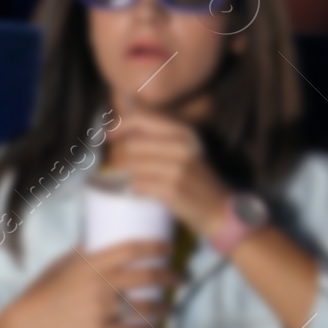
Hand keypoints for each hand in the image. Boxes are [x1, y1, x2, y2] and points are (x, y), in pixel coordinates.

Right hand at [1, 240, 178, 327]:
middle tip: (181, 277)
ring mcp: (103, 310)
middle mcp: (101, 285)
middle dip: (170, 276)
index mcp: (91, 264)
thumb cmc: (44, 289)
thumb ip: (84, 252)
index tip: (168, 249)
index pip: (132, 250)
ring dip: (165, 306)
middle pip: (147, 277)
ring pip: (146, 307)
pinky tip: (159, 327)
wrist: (28, 322)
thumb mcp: (61, 263)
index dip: (155, 248)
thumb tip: (102, 237)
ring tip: (172, 306)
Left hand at [105, 110, 233, 236]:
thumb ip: (155, 134)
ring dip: (123, 175)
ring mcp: (178, 169)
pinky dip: (133, 190)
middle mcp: (182, 147)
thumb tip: (120, 116)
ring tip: (129, 179)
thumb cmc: (195, 179)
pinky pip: (137, 185)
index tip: (107, 137)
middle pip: (130, 145)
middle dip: (117, 156)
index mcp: (184, 133)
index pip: (141, 119)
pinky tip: (139, 192)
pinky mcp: (172, 190)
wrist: (219, 210)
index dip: (118, 126)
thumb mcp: (183, 149)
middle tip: (117, 166)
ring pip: (131, 166)